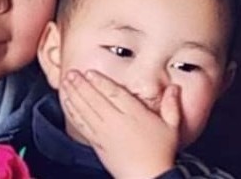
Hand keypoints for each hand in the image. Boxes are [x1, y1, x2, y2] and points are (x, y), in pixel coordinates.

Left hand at [60, 70, 180, 178]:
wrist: (148, 177)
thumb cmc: (160, 153)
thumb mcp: (172, 127)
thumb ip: (171, 105)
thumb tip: (174, 87)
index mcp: (134, 114)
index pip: (114, 93)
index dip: (100, 81)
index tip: (90, 72)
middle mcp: (117, 121)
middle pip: (95, 98)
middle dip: (81, 84)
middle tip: (72, 72)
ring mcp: (105, 132)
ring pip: (85, 109)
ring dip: (74, 94)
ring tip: (66, 82)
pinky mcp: (97, 143)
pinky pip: (81, 124)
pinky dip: (72, 112)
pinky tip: (67, 103)